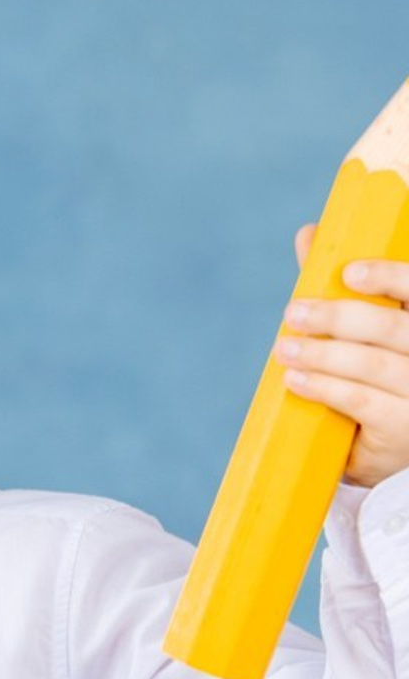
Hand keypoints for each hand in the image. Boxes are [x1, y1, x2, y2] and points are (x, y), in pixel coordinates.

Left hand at [275, 224, 408, 487]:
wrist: (388, 444)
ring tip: (283, 348)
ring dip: (322, 354)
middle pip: (393, 327)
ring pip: (374, 365)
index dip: (392, 277)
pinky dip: (326, 388)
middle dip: (339, 317)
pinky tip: (295, 380)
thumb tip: (309, 234)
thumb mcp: (365, 326)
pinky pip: (364, 402)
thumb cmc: (379, 374)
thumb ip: (342, 284)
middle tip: (293, 312)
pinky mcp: (406, 429)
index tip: (350, 272)